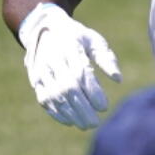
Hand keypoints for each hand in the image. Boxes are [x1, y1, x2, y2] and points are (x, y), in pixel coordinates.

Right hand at [18, 2, 120, 128]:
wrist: (44, 29)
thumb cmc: (76, 37)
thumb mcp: (94, 40)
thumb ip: (106, 58)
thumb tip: (118, 79)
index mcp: (70, 47)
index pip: (81, 73)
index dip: (92, 92)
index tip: (104, 106)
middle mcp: (53, 59)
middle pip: (67, 88)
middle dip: (82, 108)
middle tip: (95, 122)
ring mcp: (42, 70)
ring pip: (55, 96)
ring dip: (70, 114)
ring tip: (85, 125)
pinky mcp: (35, 79)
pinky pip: (44, 99)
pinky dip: (56, 113)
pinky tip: (70, 121)